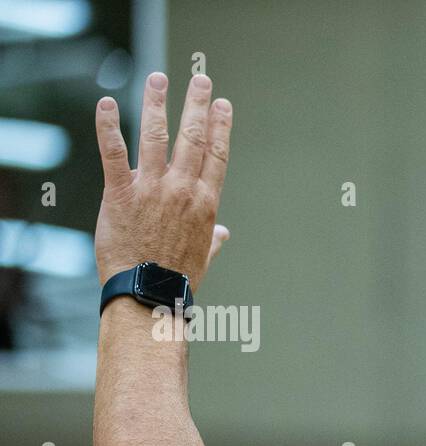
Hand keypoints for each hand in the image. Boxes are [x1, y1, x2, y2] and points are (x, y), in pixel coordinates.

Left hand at [94, 72, 231, 289]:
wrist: (148, 293)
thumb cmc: (177, 279)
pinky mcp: (121, 194)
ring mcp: (152, 189)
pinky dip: (109, 126)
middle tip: (200, 80)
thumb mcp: (202, 257)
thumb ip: (212, 240)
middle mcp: (182, 190)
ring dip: (157, 103)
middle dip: (196, 105)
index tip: (222, 105)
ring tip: (158, 79)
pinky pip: (113, 153)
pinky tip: (107, 103)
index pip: (217, 156)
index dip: (220, 127)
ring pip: (155, 136)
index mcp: (205, 204)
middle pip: (192, 138)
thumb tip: (223, 234)